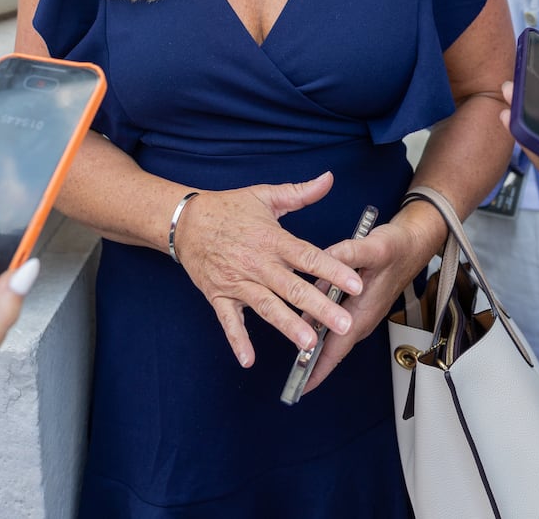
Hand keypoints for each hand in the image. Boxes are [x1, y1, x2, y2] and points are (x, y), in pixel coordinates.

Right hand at [173, 173, 364, 367]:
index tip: (355, 284)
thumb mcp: (265, 195)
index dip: (333, 271)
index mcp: (272, 239)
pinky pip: (229, 321)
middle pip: (292, 287)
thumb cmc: (227, 208)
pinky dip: (237, 340)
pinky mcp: (219, 295)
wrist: (184, 221)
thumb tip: (328, 179)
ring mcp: (237, 281)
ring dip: (288, 325)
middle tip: (343, 324)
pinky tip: (249, 359)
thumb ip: (300, 192)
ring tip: (308, 343)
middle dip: (319, 307)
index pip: (308, 257)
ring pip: (266, 306)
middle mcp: (257, 263)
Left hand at [303, 210, 439, 393]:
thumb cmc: (398, 249)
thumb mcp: (373, 248)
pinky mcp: (357, 302)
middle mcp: (361, 317)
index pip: (337, 349)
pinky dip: (318, 320)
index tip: (302, 387)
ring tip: (291, 351)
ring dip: (313, 341)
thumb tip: (324, 260)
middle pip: (331, 347)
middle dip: (311, 362)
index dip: (318, 369)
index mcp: (363, 312)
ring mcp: (359, 311)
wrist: (414, 243)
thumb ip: (348, 254)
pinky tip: (303, 315)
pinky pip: (334, 318)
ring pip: (331, 331)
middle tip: (290, 377)